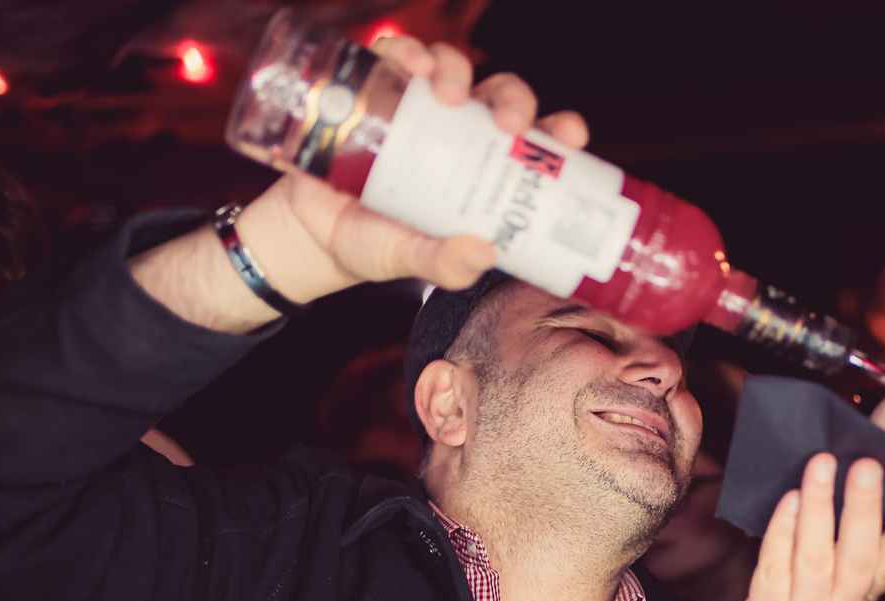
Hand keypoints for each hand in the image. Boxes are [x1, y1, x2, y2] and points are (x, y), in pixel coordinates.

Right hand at [246, 37, 590, 299]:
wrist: (312, 235)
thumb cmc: (376, 244)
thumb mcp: (413, 260)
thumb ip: (447, 264)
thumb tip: (485, 252)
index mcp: (483, 168)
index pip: (533, 140)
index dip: (558, 131)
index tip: (572, 137)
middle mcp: (457, 131)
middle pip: (499, 96)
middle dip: (514, 100)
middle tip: (508, 124)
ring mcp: (416, 107)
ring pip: (451, 67)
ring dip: (457, 70)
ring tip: (449, 94)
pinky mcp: (374, 89)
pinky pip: (394, 55)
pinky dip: (406, 51)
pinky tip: (410, 64)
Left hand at [715, 454, 884, 600]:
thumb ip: (852, 584)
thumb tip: (865, 530)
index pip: (884, 572)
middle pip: (853, 556)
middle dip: (862, 509)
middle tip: (868, 467)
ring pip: (813, 554)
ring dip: (817, 507)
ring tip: (822, 467)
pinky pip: (775, 567)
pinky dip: (781, 532)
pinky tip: (786, 502)